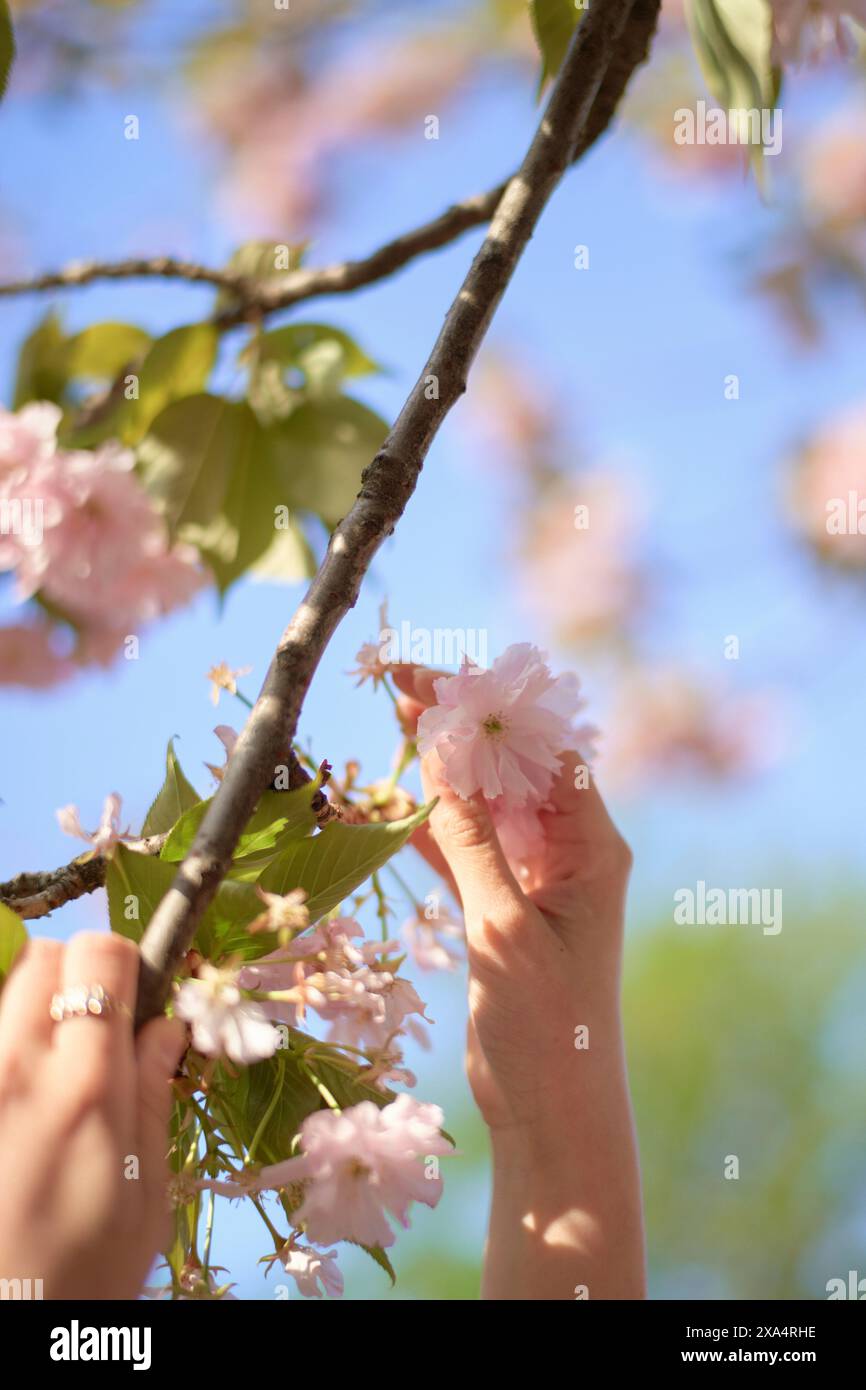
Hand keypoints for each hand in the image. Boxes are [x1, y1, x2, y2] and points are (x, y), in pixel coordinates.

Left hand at [0, 931, 185, 1298]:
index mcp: (88, 1089)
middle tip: (87, 1028)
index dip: (123, 965)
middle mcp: (18, 1070)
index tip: (132, 998)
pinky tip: (17, 1090)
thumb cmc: (84, 1275)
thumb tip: (166, 1025)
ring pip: (3, 988)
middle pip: (41, 956)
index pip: (100, 957)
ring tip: (45, 1064)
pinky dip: (3, 1041)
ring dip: (27, 1007)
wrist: (8, 1330)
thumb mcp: (146, 1195)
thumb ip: (154, 1097)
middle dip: (71, 977)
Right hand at [393, 663, 644, 1298]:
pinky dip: (425, 828)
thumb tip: (441, 758)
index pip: (544, 750)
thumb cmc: (549, 1026)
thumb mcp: (504, 928)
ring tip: (390, 724)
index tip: (434, 679)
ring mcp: (534, 879)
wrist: (552, 1114)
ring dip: (439, 771)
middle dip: (460, 728)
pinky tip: (385, 802)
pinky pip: (462, 851)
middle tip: (398, 687)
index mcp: (593, 846)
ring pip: (482, 805)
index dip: (493, 708)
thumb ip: (472, 843)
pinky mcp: (500, 908)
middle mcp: (568, 852)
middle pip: (511, 767)